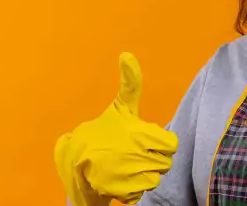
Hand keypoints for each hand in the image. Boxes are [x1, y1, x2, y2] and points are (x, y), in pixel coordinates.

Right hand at [54, 53, 178, 205]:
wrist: (75, 159)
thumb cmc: (104, 131)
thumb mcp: (121, 106)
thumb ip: (131, 83)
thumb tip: (127, 54)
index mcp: (140, 134)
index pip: (171, 145)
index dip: (162, 143)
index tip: (149, 141)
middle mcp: (136, 155)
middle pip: (165, 163)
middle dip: (154, 159)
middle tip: (136, 153)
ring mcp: (128, 175)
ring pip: (154, 180)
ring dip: (144, 175)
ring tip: (128, 165)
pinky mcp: (120, 192)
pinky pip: (141, 194)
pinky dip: (133, 189)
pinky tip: (121, 179)